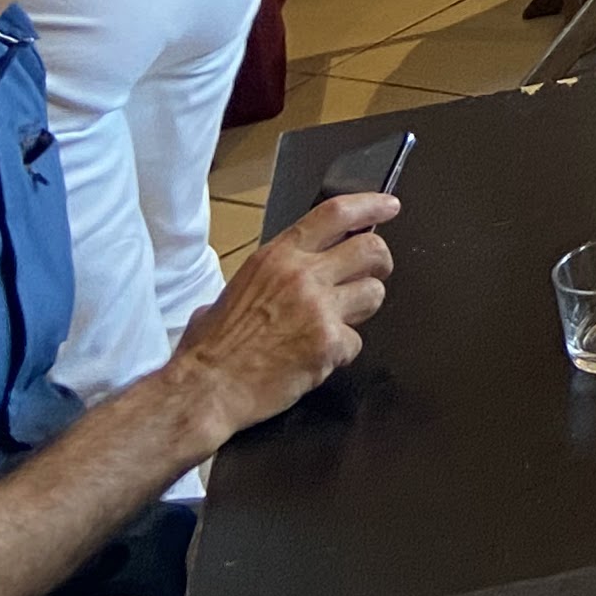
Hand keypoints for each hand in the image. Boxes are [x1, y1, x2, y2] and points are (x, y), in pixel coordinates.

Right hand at [167, 195, 396, 443]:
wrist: (205, 390)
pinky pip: (356, 341)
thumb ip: (270, 276)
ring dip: (361, 308)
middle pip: (370, 250)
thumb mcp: (234, 291)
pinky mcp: (329, 342)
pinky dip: (340, 352)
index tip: (390, 205)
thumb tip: (286, 275)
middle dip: (380, 261)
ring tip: (336, 323)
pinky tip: (316, 359)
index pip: (335, 214)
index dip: (369, 206)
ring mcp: (319, 308)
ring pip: (373, 293)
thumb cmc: (212, 347)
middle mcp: (302, 275)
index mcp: (277, 257)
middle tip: (375, 272)